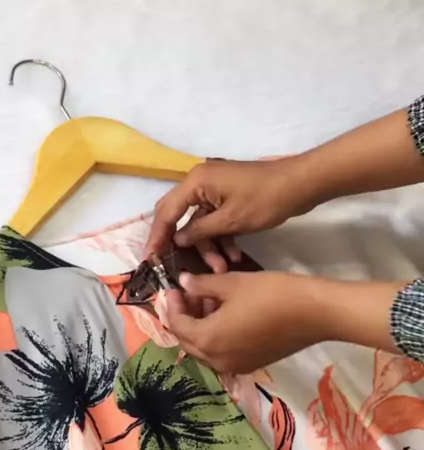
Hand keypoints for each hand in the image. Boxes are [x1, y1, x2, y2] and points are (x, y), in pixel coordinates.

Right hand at [146, 157, 317, 271]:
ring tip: (221, 268)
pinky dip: (222, 238)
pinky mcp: (228, 198)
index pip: (167, 211)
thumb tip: (177, 240)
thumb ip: (200, 231)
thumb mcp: (231, 221)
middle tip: (172, 266)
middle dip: (181, 243)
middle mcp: (200, 182)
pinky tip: (233, 257)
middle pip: (179, 216)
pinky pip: (216, 220)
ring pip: (201, 223)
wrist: (300, 185)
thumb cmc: (265, 199)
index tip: (149, 258)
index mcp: (196, 182)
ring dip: (209, 246)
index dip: (157, 236)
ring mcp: (215, 189)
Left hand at [164, 271, 400, 372]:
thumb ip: (202, 285)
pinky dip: (217, 337)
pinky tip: (226, 316)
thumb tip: (183, 282)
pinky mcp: (252, 365)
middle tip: (189, 294)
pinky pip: (223, 354)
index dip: (173, 305)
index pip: (177, 325)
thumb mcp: (232, 283)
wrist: (315, 313)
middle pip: (188, 341)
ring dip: (201, 327)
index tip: (175, 287)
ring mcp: (235, 366)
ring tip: (208, 301)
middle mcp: (217, 361)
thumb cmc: (272, 293)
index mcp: (208, 340)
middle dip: (185, 318)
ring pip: (205, 350)